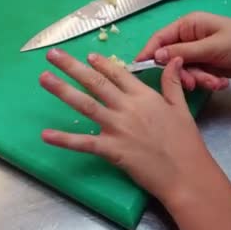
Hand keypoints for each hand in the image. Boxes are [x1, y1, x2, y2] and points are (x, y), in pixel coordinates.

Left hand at [39, 49, 219, 203]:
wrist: (186, 174)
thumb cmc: (185, 142)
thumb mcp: (181, 107)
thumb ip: (173, 82)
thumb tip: (174, 58)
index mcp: (144, 96)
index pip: (118, 74)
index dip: (101, 64)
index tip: (88, 55)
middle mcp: (127, 107)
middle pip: (96, 83)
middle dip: (72, 67)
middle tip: (52, 55)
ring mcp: (118, 128)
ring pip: (85, 105)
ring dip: (63, 91)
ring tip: (44, 78)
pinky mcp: (112, 149)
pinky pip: (84, 142)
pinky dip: (64, 139)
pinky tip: (46, 135)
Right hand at [135, 12, 230, 90]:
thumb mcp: (211, 48)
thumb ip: (182, 52)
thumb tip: (156, 56)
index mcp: (189, 25)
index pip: (160, 38)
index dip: (149, 52)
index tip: (139, 67)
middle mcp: (191, 38)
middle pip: (172, 59)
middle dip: (183, 73)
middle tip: (193, 83)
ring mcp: (200, 53)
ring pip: (185, 71)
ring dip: (199, 80)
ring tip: (216, 82)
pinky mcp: (209, 66)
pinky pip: (198, 77)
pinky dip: (208, 82)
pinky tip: (222, 83)